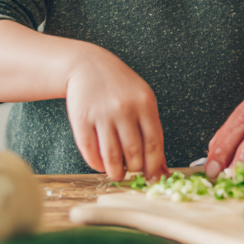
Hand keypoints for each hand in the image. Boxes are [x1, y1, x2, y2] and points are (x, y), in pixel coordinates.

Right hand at [66, 47, 167, 181]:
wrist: (88, 66)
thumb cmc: (120, 86)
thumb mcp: (142, 100)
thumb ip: (152, 131)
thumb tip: (161, 168)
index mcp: (145, 104)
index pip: (154, 144)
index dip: (153, 165)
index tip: (152, 177)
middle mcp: (125, 109)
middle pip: (134, 152)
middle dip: (135, 170)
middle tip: (133, 174)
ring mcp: (102, 114)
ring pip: (112, 156)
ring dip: (116, 172)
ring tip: (118, 174)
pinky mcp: (82, 119)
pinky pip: (90, 151)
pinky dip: (97, 164)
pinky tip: (101, 164)